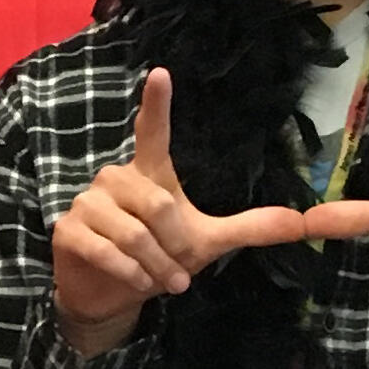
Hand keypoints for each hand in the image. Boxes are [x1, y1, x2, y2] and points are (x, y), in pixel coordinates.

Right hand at [49, 68, 308, 350]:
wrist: (108, 295)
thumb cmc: (156, 259)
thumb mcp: (206, 243)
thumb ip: (249, 229)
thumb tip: (299, 222)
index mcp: (149, 173)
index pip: (153, 132)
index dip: (156, 104)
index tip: (160, 73)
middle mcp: (116, 178)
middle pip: (158, 204)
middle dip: (174, 246)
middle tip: (176, 272)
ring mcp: (88, 202)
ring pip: (135, 233)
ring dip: (155, 266)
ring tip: (159, 281)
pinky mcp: (69, 230)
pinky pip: (107, 251)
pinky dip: (130, 274)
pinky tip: (134, 282)